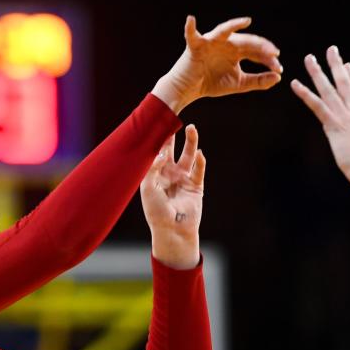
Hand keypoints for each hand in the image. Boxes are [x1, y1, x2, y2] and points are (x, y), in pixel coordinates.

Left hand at [140, 125, 205, 268]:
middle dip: (172, 136)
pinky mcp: (195, 186)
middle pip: (171, 150)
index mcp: (154, 175)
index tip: (156, 123)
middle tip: (173, 119)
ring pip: (188, 156)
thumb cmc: (156, 211)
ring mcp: (183, 179)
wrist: (172, 230)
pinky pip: (199, 170)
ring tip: (192, 128)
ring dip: (191, 143)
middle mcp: (169, 174)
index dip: (156, 140)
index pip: (155, 153)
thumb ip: (152, 168)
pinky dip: (200, 161)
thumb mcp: (148, 188)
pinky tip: (201, 153)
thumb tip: (161, 152)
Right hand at [152, 16, 281, 113]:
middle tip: (273, 53)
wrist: (190, 89)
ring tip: (246, 21)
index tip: (279, 69)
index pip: (256, 51)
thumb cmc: (212, 83)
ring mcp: (211, 42)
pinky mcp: (196, 45)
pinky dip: (190, 26)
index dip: (268, 59)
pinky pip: (191, 34)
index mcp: (236, 51)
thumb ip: (258, 81)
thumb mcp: (239, 83)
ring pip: (225, 31)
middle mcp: (226, 43)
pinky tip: (191, 19)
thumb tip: (278, 77)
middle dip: (260, 46)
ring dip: (235, 25)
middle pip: (246, 41)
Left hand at [290, 45, 349, 187]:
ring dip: (317, 72)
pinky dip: (305, 93)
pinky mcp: (333, 124)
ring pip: (329, 88)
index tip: (348, 64)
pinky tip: (295, 83)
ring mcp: (344, 116)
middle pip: (344, 82)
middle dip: (336, 64)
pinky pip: (316, 104)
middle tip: (331, 49)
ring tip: (309, 58)